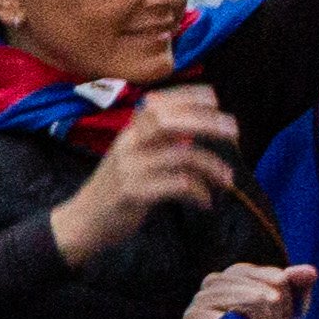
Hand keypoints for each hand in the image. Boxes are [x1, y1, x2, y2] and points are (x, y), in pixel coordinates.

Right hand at [48, 83, 237, 260]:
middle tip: (234, 133)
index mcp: (128, 132)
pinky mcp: (134, 194)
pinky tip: (205, 202)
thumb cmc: (115, 188)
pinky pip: (179, 186)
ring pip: (183, 157)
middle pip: (170, 122)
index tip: (215, 99)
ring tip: (227, 180)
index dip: (188, 96)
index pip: (159, 104)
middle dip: (207, 123)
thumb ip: (158, 139)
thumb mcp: (132, 156)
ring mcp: (130, 169)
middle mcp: (128, 145)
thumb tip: (196, 124)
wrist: (83, 222)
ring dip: (213, 167)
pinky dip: (200, 193)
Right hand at [183, 260, 317, 318]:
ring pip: (262, 297)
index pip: (278, 277)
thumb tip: (310, 271)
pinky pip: (249, 307)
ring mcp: (202, 296)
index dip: (288, 303)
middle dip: (281, 315)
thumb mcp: (288, 310)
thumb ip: (298, 286)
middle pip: (275, 283)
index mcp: (234, 274)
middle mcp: (214, 280)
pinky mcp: (197, 313)